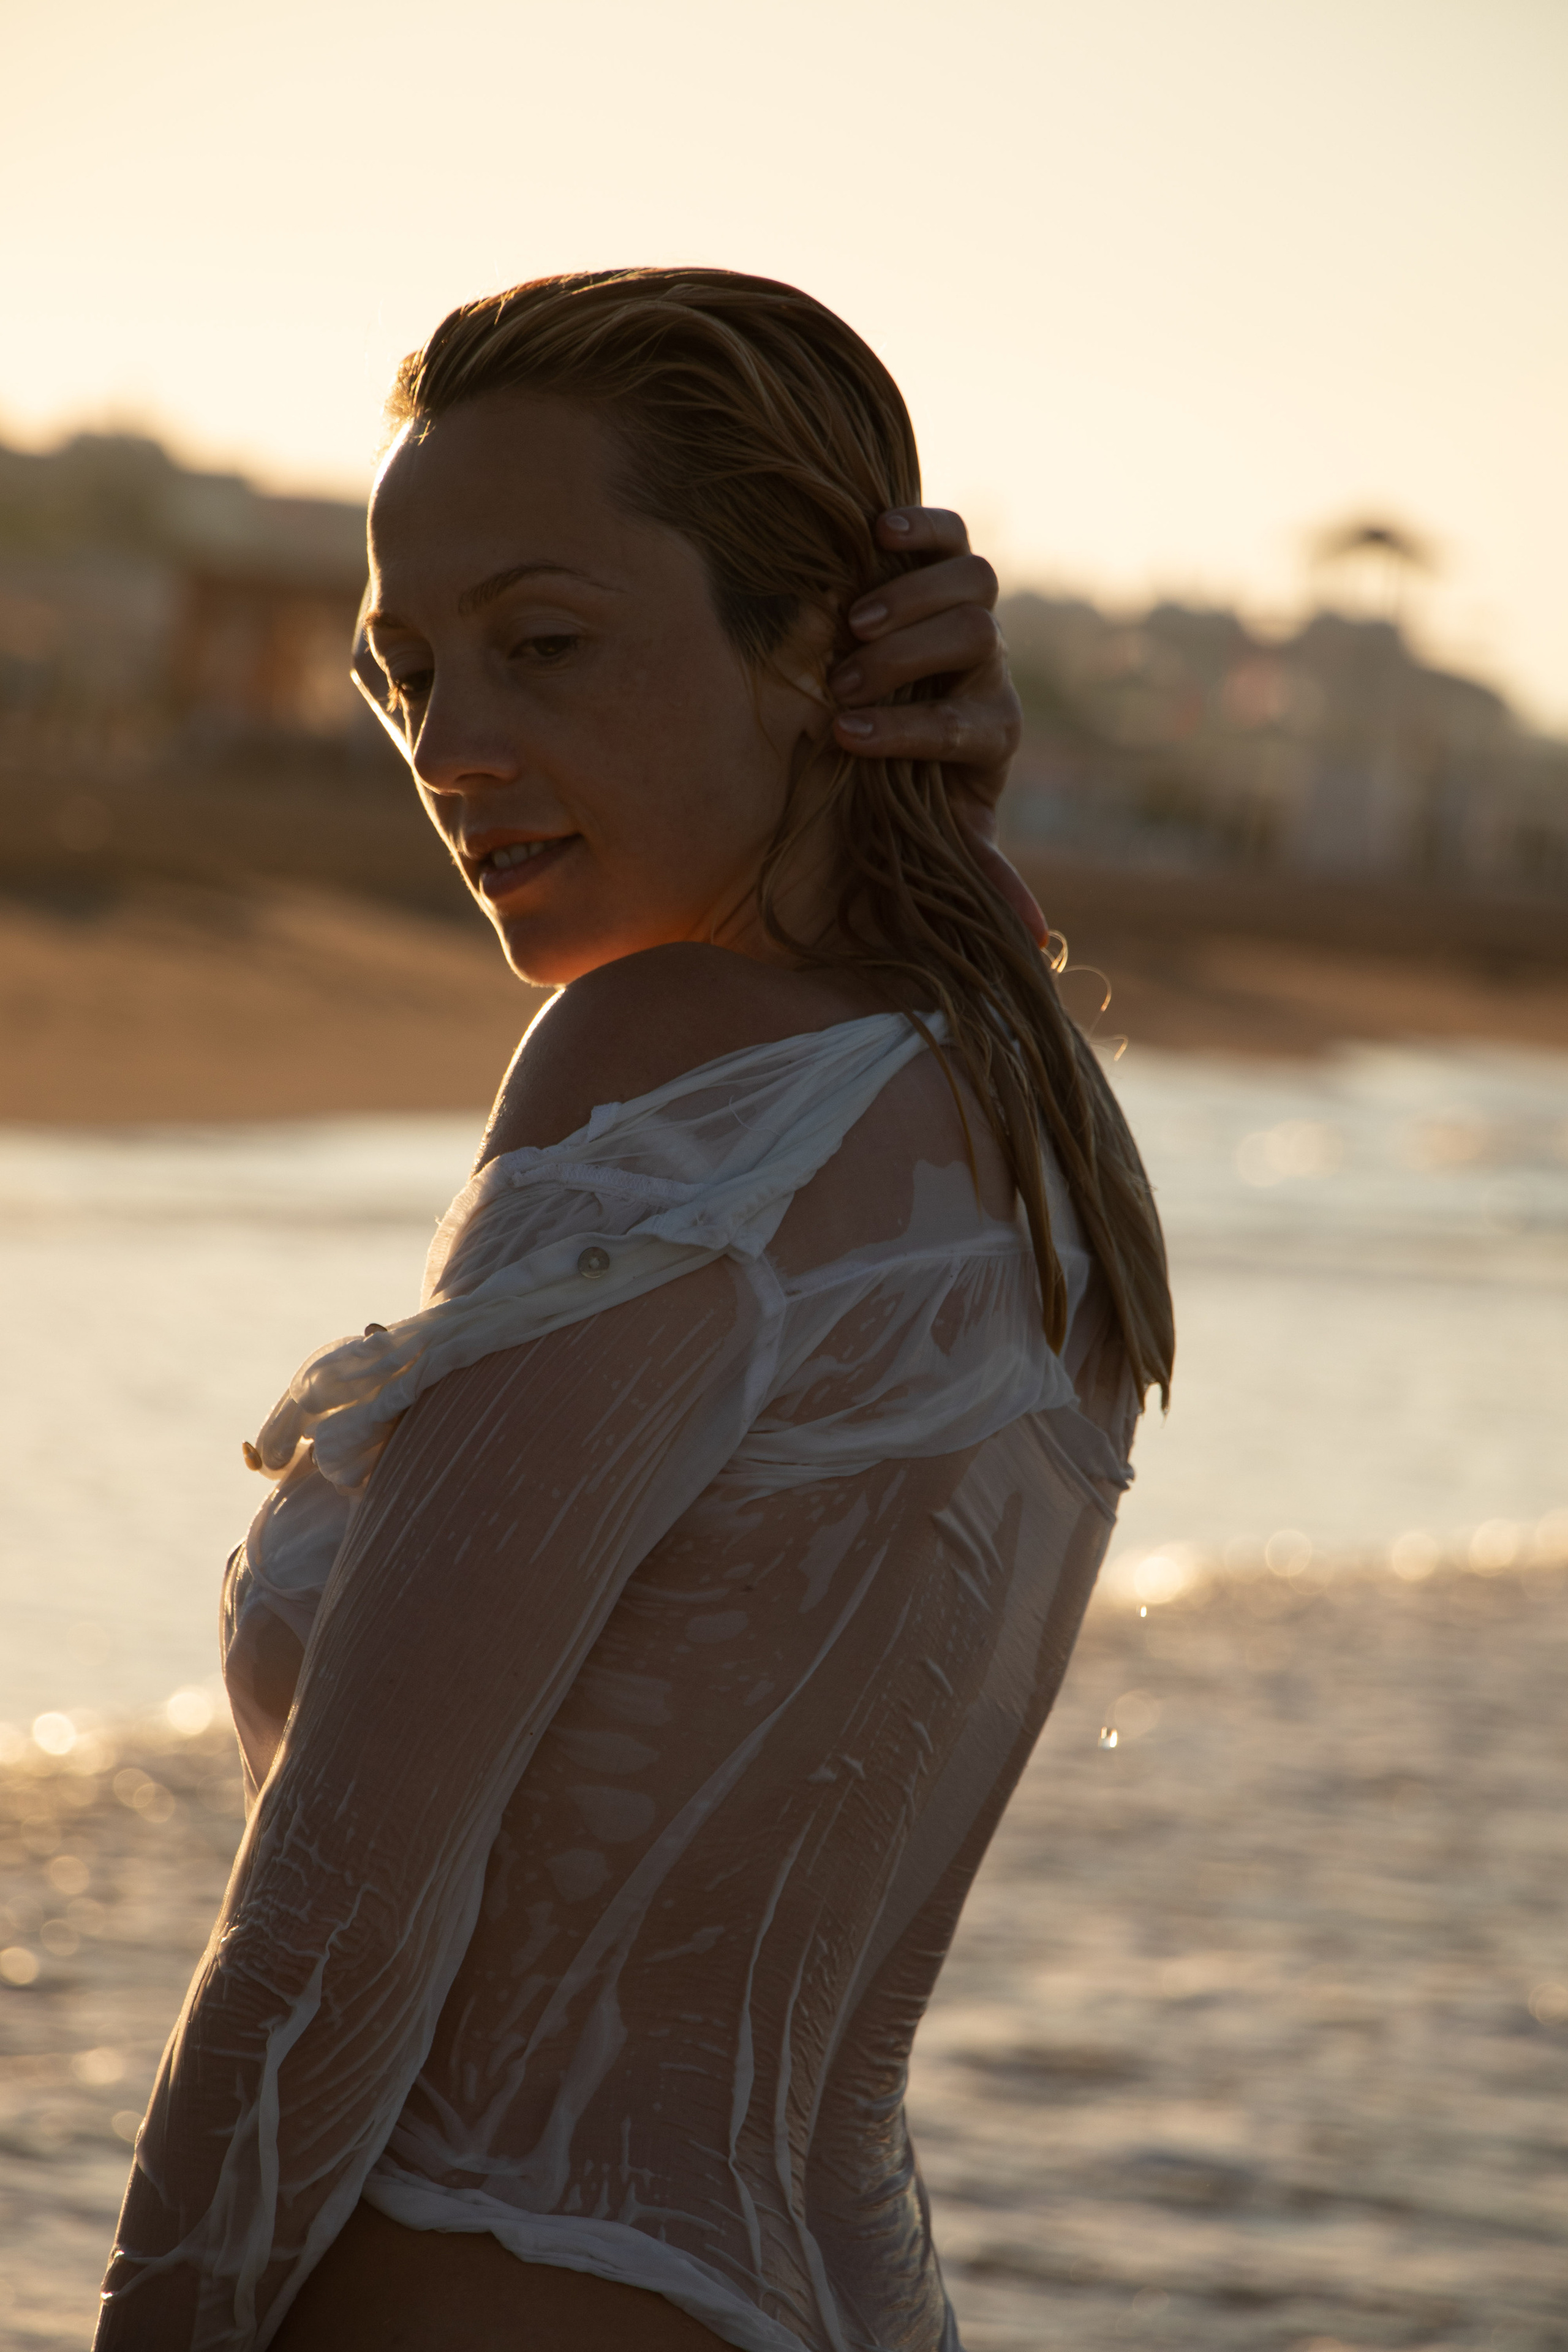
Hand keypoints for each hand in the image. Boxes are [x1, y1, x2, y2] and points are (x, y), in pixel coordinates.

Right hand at [826, 508, 1044, 945]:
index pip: (963, 726)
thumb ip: (979, 870)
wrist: (901, 707)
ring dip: (912, 598)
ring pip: (974, 582)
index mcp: (991, 731)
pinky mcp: (946, 564)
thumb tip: (1033, 939)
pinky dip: (922, 526)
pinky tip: (876, 529)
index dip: (906, 731)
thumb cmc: (911, 783)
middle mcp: (989, 666)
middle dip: (904, 662)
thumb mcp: (942, 832)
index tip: (843, 736)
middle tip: (841, 679)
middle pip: (970, 641)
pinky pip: (952, 533)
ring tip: (852, 622)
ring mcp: (973, 611)